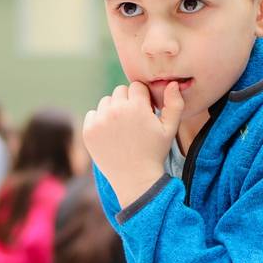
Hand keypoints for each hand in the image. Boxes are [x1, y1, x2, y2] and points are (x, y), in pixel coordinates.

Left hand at [83, 81, 184, 207]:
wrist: (135, 180)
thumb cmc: (155, 153)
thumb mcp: (170, 129)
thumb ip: (175, 103)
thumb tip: (173, 83)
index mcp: (137, 107)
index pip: (136, 86)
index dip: (143, 99)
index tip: (146, 112)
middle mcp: (116, 111)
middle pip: (120, 91)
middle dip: (128, 102)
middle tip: (134, 121)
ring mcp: (100, 121)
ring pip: (106, 101)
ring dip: (113, 110)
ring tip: (123, 129)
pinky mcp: (88, 131)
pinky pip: (92, 114)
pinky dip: (100, 121)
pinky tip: (111, 135)